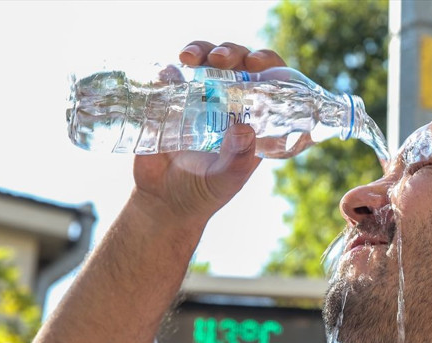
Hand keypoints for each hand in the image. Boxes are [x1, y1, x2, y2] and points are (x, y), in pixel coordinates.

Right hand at [131, 42, 287, 223]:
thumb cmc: (203, 194)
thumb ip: (238, 159)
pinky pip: (171, 75)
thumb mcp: (226, 181)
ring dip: (201, 50)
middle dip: (231, 52)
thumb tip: (245, 128)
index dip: (268, 64)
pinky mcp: (170, 101)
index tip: (257, 63)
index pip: (269, 82)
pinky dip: (170, 69)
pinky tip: (168, 73)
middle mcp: (229, 104)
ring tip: (190, 58)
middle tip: (221, 60)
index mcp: (252, 120)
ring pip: (205, 61)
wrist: (162, 202)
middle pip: (238, 63)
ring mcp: (199, 99)